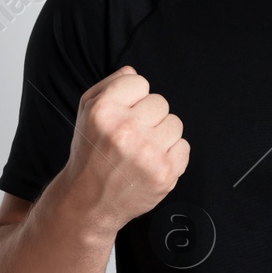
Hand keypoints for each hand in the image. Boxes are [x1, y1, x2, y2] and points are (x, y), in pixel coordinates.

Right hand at [65, 65, 189, 230]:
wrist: (89, 200)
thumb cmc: (91, 152)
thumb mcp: (86, 112)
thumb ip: (110, 85)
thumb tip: (134, 72)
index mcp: (104, 111)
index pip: (140, 82)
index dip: (133, 99)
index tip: (123, 115)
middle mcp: (125, 130)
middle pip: (160, 102)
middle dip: (148, 117)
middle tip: (131, 137)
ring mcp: (147, 153)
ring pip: (175, 123)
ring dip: (162, 135)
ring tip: (142, 150)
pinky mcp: (164, 173)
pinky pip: (184, 147)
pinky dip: (172, 155)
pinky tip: (151, 163)